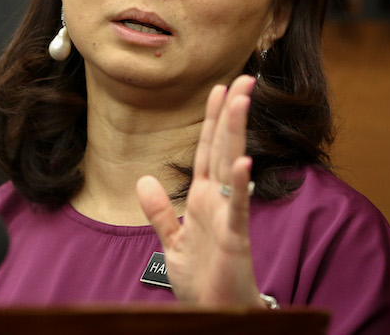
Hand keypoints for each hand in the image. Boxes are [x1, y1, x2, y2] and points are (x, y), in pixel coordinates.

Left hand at [136, 74, 263, 306]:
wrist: (214, 314)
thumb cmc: (202, 281)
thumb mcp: (173, 241)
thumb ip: (160, 211)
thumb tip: (144, 180)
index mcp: (203, 199)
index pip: (208, 149)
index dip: (213, 119)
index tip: (221, 88)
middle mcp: (218, 201)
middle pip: (224, 148)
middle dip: (231, 114)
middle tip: (242, 79)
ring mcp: (228, 216)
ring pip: (233, 166)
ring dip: (236, 134)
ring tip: (242, 101)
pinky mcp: (234, 238)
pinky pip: (237, 207)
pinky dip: (240, 185)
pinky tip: (244, 161)